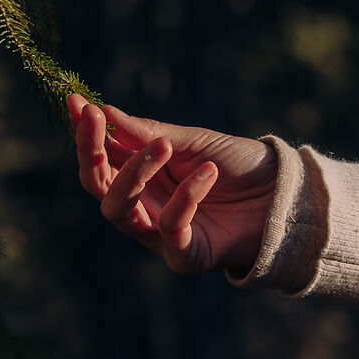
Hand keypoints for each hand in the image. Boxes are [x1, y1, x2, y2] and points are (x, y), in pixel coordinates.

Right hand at [67, 94, 276, 276]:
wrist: (282, 194)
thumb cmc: (236, 165)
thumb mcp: (191, 141)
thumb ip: (148, 133)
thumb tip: (102, 111)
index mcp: (140, 176)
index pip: (100, 156)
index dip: (84, 132)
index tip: (75, 102)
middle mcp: (142, 206)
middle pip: (97, 185)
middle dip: (91, 151)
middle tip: (97, 120)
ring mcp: (159, 234)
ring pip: (118, 210)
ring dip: (134, 173)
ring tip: (164, 145)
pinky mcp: (185, 256)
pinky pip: (169, 229)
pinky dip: (186, 199)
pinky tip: (208, 173)